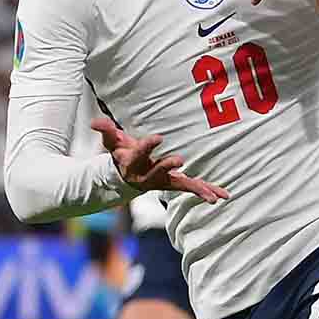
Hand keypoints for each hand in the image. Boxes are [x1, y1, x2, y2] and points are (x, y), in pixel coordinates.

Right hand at [92, 116, 230, 202]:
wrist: (126, 178)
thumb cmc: (122, 155)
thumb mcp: (113, 143)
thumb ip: (106, 131)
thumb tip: (95, 122)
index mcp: (134, 163)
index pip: (140, 153)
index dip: (148, 145)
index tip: (158, 137)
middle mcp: (149, 175)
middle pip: (159, 171)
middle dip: (168, 165)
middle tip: (179, 160)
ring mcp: (164, 182)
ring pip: (181, 185)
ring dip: (197, 189)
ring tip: (213, 196)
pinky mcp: (175, 184)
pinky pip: (193, 188)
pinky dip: (207, 191)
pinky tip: (223, 196)